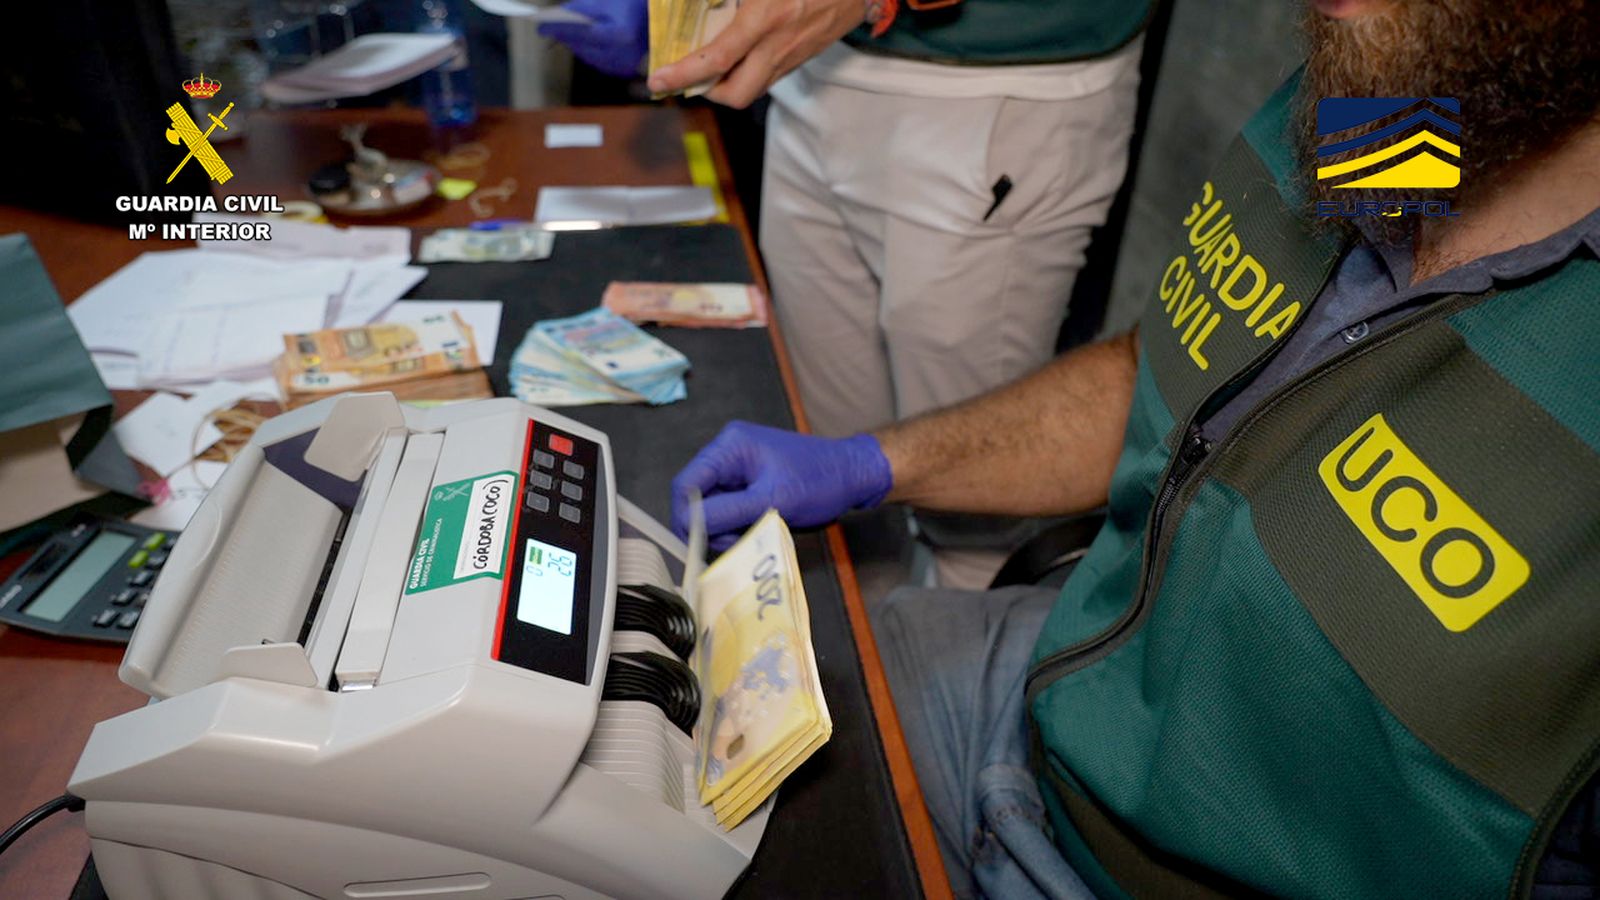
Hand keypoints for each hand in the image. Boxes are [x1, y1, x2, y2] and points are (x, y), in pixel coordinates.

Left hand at [538, 0, 648, 78]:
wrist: (661, 19)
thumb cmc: (638, 4)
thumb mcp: (610, 0)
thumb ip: (586, 7)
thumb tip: (565, 15)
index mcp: (621, 34)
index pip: (581, 31)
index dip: (559, 27)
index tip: (541, 26)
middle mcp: (624, 54)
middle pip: (582, 47)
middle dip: (566, 37)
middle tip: (551, 29)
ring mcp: (626, 64)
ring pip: (589, 57)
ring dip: (576, 46)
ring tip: (567, 34)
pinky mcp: (626, 69)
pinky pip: (600, 63)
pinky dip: (589, 53)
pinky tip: (584, 44)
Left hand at [645, 0, 866, 107]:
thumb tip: (705, 6)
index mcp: (765, 19)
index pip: (716, 60)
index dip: (682, 74)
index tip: (657, 80)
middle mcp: (779, 46)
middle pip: (735, 94)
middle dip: (707, 92)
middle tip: (688, 75)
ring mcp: (794, 56)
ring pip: (753, 89)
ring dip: (727, 85)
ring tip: (709, 66)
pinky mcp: (803, 57)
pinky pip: (769, 76)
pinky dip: (747, 72)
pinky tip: (739, 54)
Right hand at [671, 421, 892, 549]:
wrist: (853, 475)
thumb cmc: (821, 482)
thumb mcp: (773, 500)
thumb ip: (728, 512)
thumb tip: (691, 525)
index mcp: (730, 446)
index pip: (687, 483)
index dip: (686, 516)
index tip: (697, 543)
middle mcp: (729, 452)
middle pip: (696, 496)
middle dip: (708, 525)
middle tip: (732, 543)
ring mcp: (738, 467)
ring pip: (711, 506)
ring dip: (724, 527)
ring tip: (750, 535)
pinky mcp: (748, 481)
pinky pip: (728, 507)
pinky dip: (736, 523)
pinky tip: (755, 528)